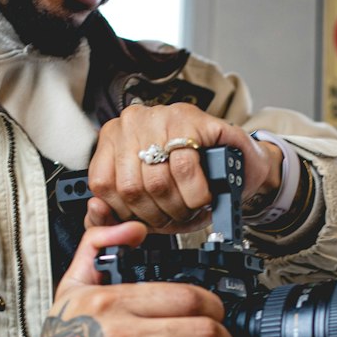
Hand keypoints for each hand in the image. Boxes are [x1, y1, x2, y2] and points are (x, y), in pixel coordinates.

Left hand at [83, 106, 282, 233]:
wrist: (240, 165)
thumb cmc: (192, 182)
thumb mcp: (149, 202)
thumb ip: (115, 212)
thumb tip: (96, 211)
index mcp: (113, 139)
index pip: (104, 184)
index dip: (128, 213)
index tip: (149, 220)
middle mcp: (131, 122)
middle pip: (131, 187)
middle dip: (158, 214)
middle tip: (176, 217)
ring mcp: (159, 116)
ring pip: (157, 180)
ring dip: (178, 206)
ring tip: (191, 208)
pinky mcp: (189, 118)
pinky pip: (183, 168)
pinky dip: (196, 193)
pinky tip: (204, 195)